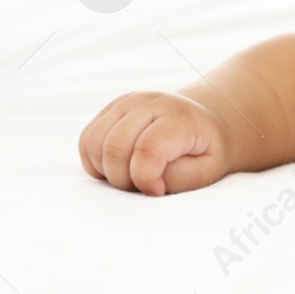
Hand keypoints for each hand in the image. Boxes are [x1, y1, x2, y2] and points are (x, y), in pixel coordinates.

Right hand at [79, 92, 231, 195]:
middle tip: (143, 185)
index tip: (158, 190)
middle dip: (123, 179)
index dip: (145, 179)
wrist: (203, 121)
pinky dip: (96, 162)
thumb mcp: (207, 169)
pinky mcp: (111, 109)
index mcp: (179, 117)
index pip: (148, 148)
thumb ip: (180, 177)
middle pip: (114, 148)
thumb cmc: (204, 150)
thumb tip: (147, 182)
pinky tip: (118, 166)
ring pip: (95, 144)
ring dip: (107, 171)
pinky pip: (86, 140)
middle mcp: (150, 103)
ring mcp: (127, 103)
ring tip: (132, 175)